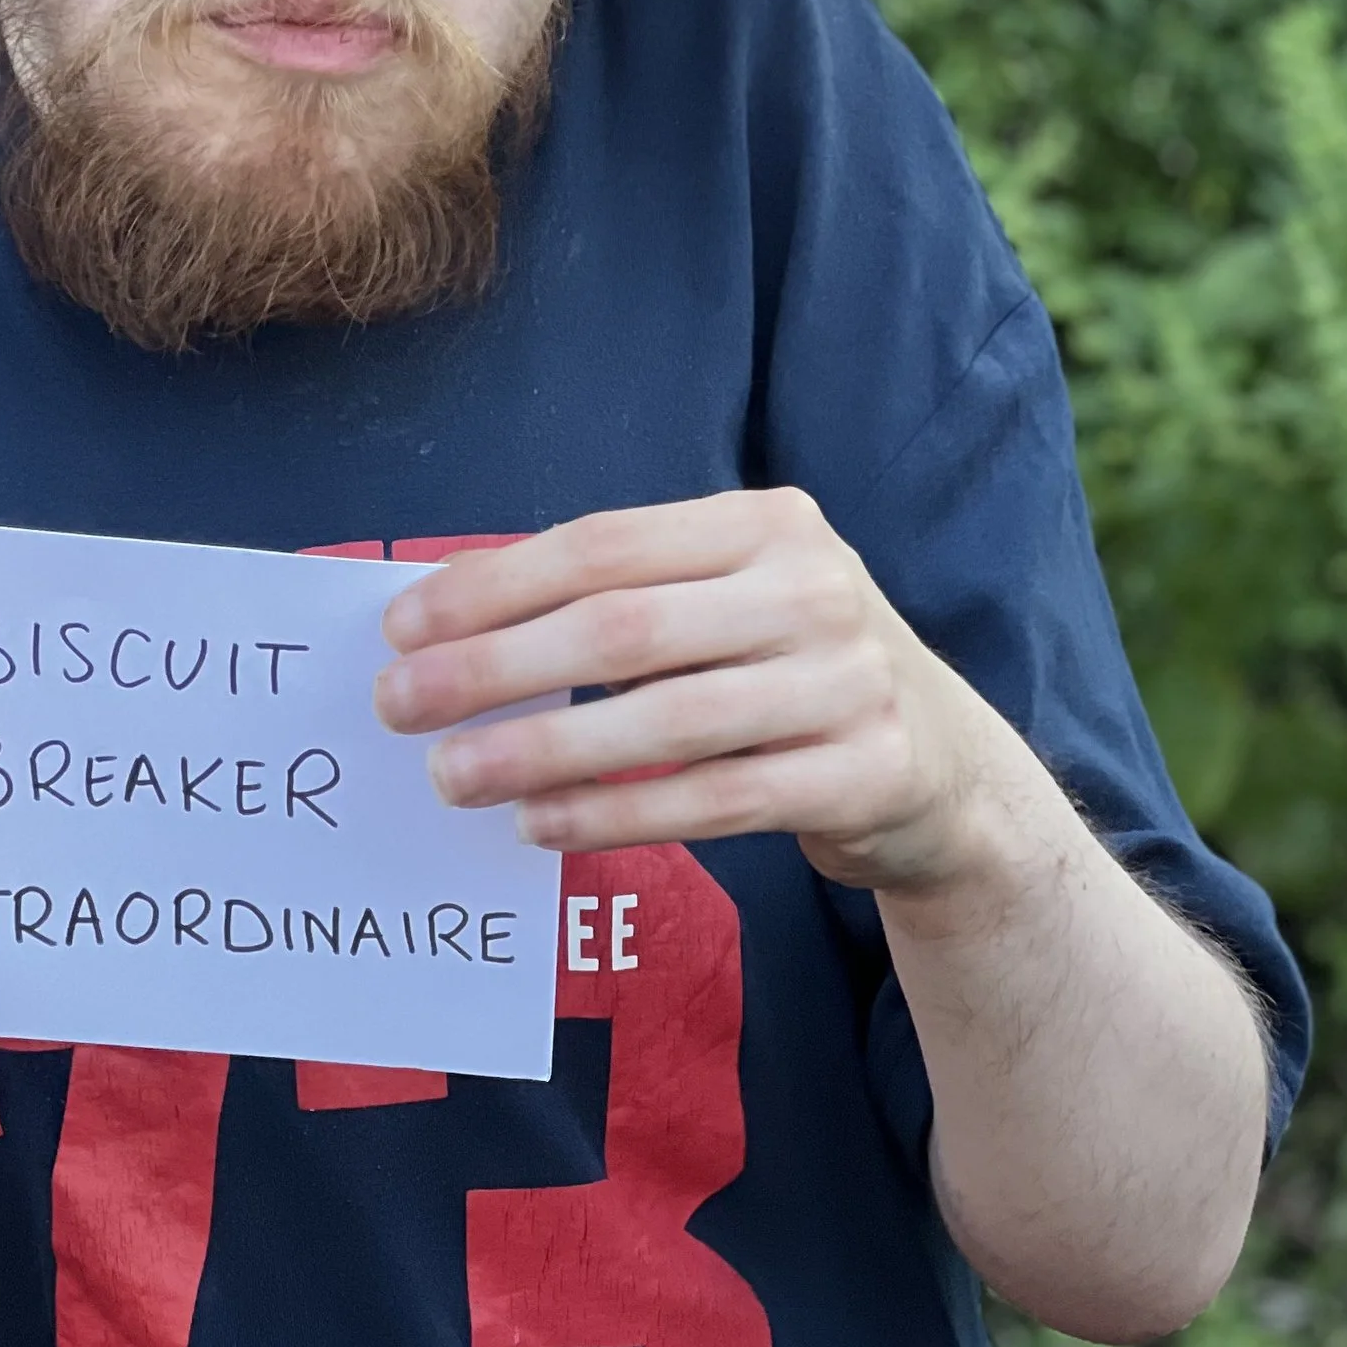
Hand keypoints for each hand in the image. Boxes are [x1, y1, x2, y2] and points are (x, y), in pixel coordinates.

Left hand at [372, 491, 1004, 884]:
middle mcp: (814, 588)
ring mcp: (848, 682)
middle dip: (493, 666)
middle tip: (398, 705)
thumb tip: (450, 603)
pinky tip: (539, 824)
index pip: (604, 544)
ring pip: (663, 719)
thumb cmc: (790, 671)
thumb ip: (617, 593)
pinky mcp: (865, 775)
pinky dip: (615, 813)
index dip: (493, 585)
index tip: (401, 627)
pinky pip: (714, 799)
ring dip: (540, 751)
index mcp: (768, 522)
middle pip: (622, 627)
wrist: (948, 768)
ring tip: (449, 776)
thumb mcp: (726, 601)